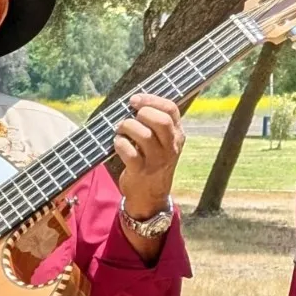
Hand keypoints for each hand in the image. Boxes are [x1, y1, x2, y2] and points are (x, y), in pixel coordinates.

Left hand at [113, 93, 185, 215]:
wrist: (150, 195)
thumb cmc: (152, 162)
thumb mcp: (163, 143)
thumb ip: (155, 123)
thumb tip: (136, 101)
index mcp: (177, 136)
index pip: (171, 110)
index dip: (151, 100)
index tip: (135, 100)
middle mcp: (170, 147)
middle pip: (161, 121)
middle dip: (142, 113)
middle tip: (130, 117)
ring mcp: (156, 160)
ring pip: (144, 135)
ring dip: (127, 127)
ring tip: (121, 130)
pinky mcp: (141, 171)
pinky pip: (129, 152)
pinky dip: (119, 143)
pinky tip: (118, 143)